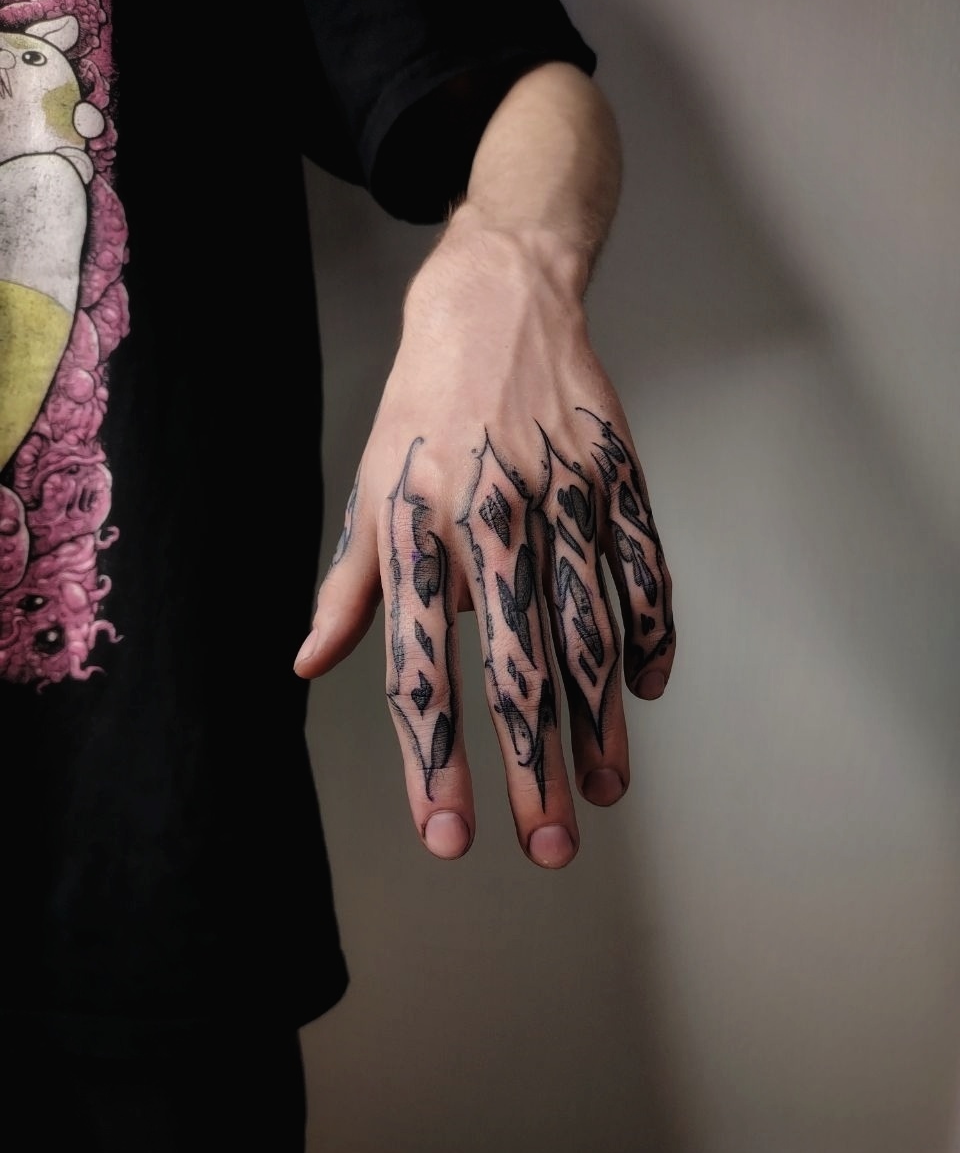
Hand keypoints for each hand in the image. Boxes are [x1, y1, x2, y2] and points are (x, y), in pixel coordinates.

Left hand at [295, 214, 674, 867]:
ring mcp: (563, 500)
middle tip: (548, 848)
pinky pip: (645, 571)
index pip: (420, 669)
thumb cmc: (421, 408)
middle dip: (533, 768)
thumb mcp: (368, 488)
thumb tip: (307, 665)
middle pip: (516, 668)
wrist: (499, 304)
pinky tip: (646, 690)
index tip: (447, 837)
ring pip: (591, 631)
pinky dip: (652, 633)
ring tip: (606, 792)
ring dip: (601, 722)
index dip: (433, 760)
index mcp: (416, 531)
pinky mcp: (618, 480)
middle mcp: (491, 522)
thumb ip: (346, 584)